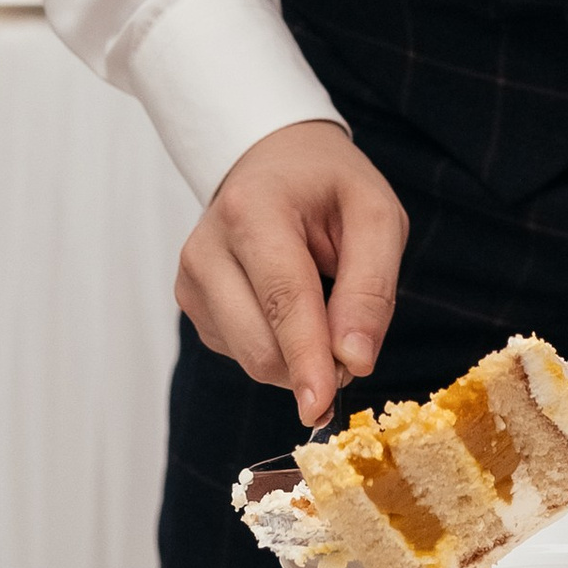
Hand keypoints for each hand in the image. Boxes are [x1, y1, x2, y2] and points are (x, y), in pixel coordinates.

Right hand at [175, 120, 407, 428]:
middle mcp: (207, 247)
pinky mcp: (190, 303)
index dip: (306, 357)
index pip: (283, 298)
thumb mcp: (376, 216)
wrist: (271, 161)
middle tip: (353, 340)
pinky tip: (286, 304)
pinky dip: (276, 345)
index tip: (321, 405)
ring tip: (320, 304)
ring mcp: (191, 278)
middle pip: (260, 343)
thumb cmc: (328, 186)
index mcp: (252, 209)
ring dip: (297, 356)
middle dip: (312, 362)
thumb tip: (354, 361)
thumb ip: (371, 288)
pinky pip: (241, 353)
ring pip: (250, 358)